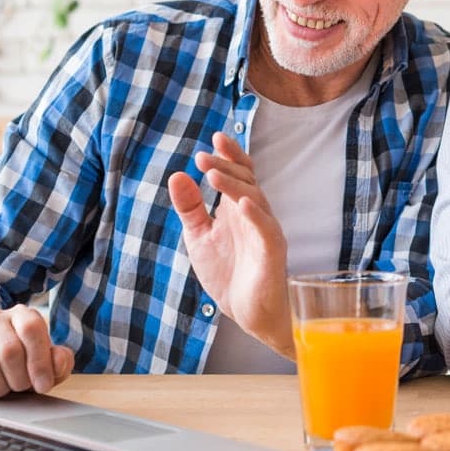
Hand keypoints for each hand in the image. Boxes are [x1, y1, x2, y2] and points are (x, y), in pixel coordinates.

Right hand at [0, 306, 73, 399]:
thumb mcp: (43, 362)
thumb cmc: (16, 364)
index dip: (40, 362)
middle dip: (19, 380)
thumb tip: (59, 361)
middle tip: (19, 388)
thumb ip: (59, 361)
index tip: (43, 385)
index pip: (31, 329)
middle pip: (9, 351)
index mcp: (20, 314)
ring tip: (2, 389)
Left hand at [167, 132, 292, 357]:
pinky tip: (243, 204)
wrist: (248, 312)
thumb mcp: (200, 236)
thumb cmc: (229, 272)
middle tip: (203, 157)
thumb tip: (177, 175)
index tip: (215, 138)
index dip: (230, 154)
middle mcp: (254, 214)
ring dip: (235, 185)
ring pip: (255, 199)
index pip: (238, 173)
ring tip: (212, 175)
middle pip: (246, 180)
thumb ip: (190, 208)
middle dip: (227, 166)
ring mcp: (265, 231)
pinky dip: (256, 215)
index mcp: (238, 208)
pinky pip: (267, 229)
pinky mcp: (272, 252)